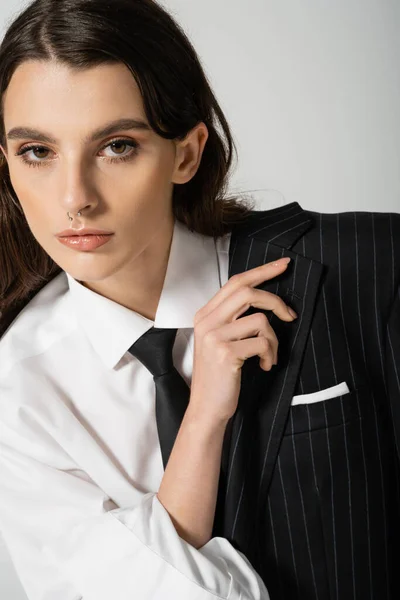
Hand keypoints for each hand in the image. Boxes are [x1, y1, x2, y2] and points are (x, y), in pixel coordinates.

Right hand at [189, 257, 297, 422]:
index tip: (283, 264)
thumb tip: (265, 300)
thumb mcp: (220, 341)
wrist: (207, 407)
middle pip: (248, 292)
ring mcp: (215, 336)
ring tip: (269, 356)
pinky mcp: (226, 353)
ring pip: (260, 320)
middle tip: (290, 315)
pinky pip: (263, 342)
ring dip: (274, 340)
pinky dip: (271, 355)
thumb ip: (233, 319)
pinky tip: (265, 365)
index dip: (262, 271)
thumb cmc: (219, 375)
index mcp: (205, 315)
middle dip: (275, 301)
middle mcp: (207, 321)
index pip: (236, 282)